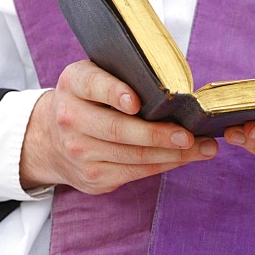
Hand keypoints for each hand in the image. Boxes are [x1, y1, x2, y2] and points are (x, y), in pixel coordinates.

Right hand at [20, 60, 217, 193]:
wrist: (51, 139)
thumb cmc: (88, 100)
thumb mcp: (93, 78)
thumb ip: (121, 77)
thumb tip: (172, 91)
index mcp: (73, 85)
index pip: (93, 85)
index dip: (115, 93)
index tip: (136, 101)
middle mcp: (70, 119)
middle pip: (118, 130)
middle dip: (158, 134)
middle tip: (189, 135)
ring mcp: (80, 153)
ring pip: (132, 156)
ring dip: (173, 154)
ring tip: (202, 148)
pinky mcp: (94, 177)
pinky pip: (136, 173)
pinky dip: (164, 165)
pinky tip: (184, 158)